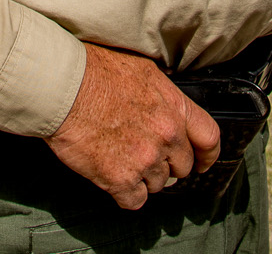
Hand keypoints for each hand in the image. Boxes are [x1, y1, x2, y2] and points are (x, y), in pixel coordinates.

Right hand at [45, 43, 220, 209]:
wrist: (62, 87)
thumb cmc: (95, 71)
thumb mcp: (143, 72)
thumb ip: (163, 96)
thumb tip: (167, 108)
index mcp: (174, 107)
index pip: (209, 138)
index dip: (207, 155)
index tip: (202, 163)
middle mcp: (166, 135)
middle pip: (182, 167)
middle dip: (166, 164)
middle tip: (143, 155)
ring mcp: (145, 159)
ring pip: (157, 184)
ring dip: (143, 177)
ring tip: (119, 158)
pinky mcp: (121, 179)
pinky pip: (134, 200)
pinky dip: (125, 193)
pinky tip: (112, 176)